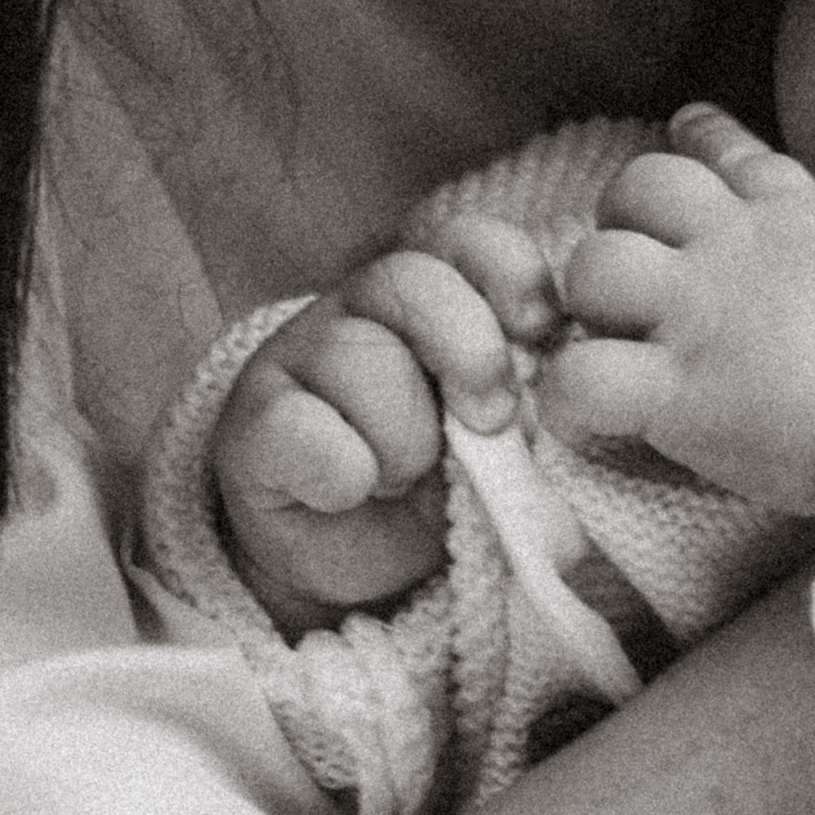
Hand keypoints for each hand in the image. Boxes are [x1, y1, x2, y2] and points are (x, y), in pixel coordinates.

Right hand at [213, 222, 558, 626]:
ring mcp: (301, 359)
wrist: (359, 570)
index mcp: (442, 302)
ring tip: (403, 479)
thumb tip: (562, 458)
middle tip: (489, 424)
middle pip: (411, 280)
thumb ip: (538, 429)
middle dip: (467, 351)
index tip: (541, 333)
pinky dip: (337, 468)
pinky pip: (297, 426)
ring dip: (401, 436)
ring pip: (355, 355)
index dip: (511, 276)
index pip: (473, 244)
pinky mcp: (252, 424)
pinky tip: (349, 491)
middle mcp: (367, 313)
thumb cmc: (449, 493)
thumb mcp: (509, 456)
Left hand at [540, 103, 814, 523]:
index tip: (685, 130)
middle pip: (637, 188)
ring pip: (593, 269)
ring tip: (619, 346)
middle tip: (645, 284)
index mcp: (798, 222)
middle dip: (627, 227)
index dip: (700, 141)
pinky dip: (571, 398)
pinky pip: (578, 378)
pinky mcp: (680, 391)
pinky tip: (598, 415)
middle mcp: (737, 252)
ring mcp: (700, 316)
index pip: (730, 154)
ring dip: (593, 307)